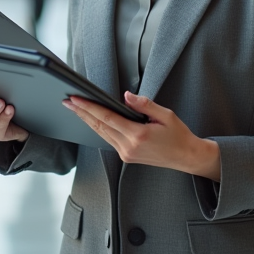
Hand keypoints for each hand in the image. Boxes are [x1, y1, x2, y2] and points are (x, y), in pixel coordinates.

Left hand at [64, 92, 220, 180]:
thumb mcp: (165, 115)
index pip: (107, 118)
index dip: (89, 107)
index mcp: (138, 135)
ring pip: (101, 134)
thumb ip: (144, 104)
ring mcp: (126, 154)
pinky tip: (92, 120)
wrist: (186, 157)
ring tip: (75, 108)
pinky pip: (108, 140)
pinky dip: (98, 128)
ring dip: (87, 120)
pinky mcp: (127, 157)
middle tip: (67, 101)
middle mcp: (129, 147)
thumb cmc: (178, 135)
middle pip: (99, 126)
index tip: (76, 99)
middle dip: (82, 113)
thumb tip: (126, 95)